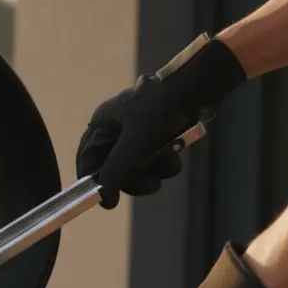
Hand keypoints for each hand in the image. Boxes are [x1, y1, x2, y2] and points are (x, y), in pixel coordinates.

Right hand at [77, 35, 245, 208]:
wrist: (199, 85)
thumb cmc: (162, 108)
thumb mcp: (137, 143)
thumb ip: (117, 170)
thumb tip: (103, 199)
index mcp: (102, 125)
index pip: (87, 161)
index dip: (94, 183)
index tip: (108, 202)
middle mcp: (115, 129)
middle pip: (114, 169)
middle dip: (136, 178)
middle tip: (153, 184)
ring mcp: (136, 132)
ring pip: (138, 167)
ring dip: (156, 170)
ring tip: (171, 160)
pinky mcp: (156, 134)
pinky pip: (154, 159)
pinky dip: (166, 161)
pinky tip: (177, 152)